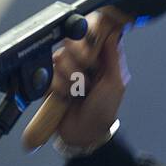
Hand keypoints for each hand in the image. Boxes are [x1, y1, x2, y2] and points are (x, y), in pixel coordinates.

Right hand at [49, 10, 129, 148]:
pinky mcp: (50, 80)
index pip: (90, 32)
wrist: (84, 133)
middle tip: (87, 80)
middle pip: (71, 42)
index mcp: (99, 56)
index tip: (90, 53)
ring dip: (71, 80)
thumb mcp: (115, 84)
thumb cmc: (104, 110)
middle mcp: (81, 59)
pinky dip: (60, 89)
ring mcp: (64, 69)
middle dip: (79, 63)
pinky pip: (49, 75)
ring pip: (59, 59)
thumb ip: (113, 57)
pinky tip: (67, 98)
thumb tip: (112, 33)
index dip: (87, 38)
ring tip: (79, 93)